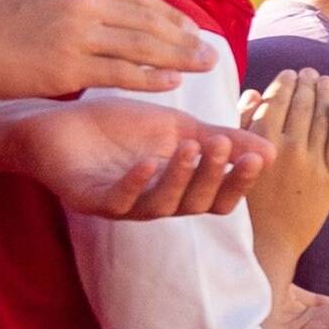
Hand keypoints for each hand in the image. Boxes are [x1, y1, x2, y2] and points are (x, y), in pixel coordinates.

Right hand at [0, 0, 224, 100]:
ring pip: (141, 47)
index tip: (188, 26)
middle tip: (209, 51)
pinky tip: (171, 83)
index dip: (167, 13)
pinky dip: (150, 78)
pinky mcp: (67, 68)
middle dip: (183, 37)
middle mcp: (81, 1)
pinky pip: (121, 74)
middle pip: (147, 20)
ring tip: (202, 67)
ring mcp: (76, 35)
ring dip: (178, 58)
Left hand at [15, 95, 267, 222]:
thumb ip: (220, 139)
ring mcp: (122, 205)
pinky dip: (136, 183)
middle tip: (222, 145)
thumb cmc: (115, 128)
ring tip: (192, 147)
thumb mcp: (177, 128)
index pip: (220, 197)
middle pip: (196, 204)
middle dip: (213, 176)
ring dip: (181, 177)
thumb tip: (272, 150)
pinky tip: (148, 162)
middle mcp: (155, 203)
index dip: (240, 182)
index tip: (258, 156)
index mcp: (179, 189)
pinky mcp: (89, 200)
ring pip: (162, 205)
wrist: (56, 123)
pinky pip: (118, 201)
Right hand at [239, 71, 328, 272]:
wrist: (268, 243)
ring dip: (325, 95)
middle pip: (302, 106)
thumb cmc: (245, 201)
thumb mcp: (235, 161)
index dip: (286, 83)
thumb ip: (242, 125)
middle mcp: (288, 148)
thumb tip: (253, 92)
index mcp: (259, 141)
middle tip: (311, 72)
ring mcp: (312, 163)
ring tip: (326, 81)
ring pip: (322, 119)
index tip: (290, 73)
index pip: (277, 101)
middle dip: (307, 84)